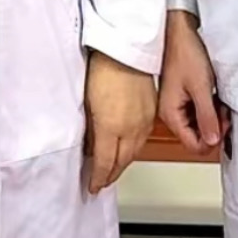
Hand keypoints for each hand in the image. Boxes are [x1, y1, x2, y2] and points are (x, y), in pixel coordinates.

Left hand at [84, 51, 157, 194]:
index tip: (93, 186)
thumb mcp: (87, 103)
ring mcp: (142, 122)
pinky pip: (142, 140)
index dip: (98, 178)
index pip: (104, 163)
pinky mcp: (151, 114)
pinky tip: (127, 150)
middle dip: (110, 175)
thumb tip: (89, 145)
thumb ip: (90, 129)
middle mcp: (130, 129)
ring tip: (113, 171)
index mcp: (111, 128)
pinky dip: (133, 150)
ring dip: (123, 164)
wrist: (126, 50)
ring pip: (133, 153)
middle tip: (101, 183)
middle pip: (121, 162)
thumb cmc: (104, 69)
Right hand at [158, 10, 227, 158]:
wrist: (179, 31)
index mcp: (171, 114)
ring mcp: (176, 105)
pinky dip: (209, 108)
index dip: (212, 139)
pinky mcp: (182, 97)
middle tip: (225, 112)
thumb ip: (207, 117)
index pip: (193, 145)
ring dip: (213, 117)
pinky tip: (215, 97)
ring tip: (220, 102)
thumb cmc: (185, 54)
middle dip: (214, 128)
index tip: (224, 124)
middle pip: (196, 137)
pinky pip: (197, 112)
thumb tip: (213, 141)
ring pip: (198, 125)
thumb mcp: (201, 88)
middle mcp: (171, 113)